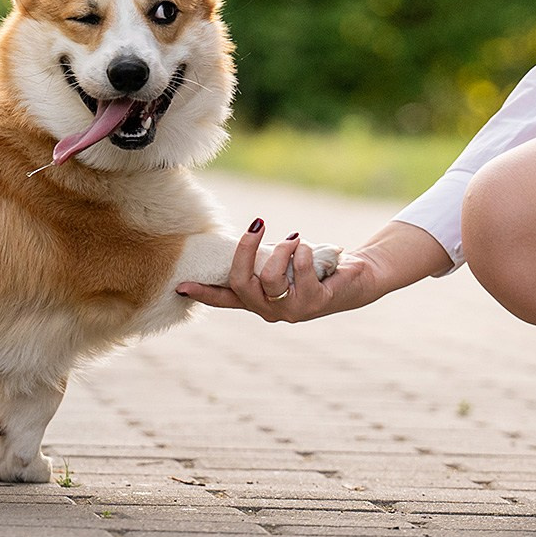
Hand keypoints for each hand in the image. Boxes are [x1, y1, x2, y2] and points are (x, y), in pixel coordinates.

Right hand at [176, 219, 374, 323]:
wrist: (354, 278)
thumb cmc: (312, 267)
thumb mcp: (282, 264)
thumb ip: (262, 260)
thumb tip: (247, 239)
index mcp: (258, 301)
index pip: (225, 300)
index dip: (203, 293)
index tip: (180, 286)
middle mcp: (270, 310)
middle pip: (242, 283)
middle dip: (246, 250)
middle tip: (256, 226)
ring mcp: (291, 310)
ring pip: (270, 277)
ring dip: (282, 250)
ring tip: (295, 239)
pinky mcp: (314, 303)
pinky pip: (299, 272)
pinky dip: (302, 252)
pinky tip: (310, 250)